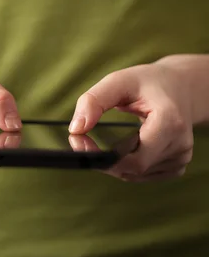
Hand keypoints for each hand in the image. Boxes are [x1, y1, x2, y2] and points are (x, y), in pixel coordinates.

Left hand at [69, 58, 195, 181]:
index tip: (79, 143)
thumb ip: (93, 101)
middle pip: (132, 169)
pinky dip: (125, 166)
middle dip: (103, 160)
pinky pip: (142, 175)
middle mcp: (180, 144)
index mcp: (170, 123)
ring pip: (134, 174)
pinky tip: (122, 149)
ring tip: (104, 140)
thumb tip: (76, 129)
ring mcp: (180, 158)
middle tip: (82, 140)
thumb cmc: (148, 83)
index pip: (135, 160)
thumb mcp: (118, 81)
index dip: (105, 159)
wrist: (180, 87)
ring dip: (112, 163)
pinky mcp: (176, 166)